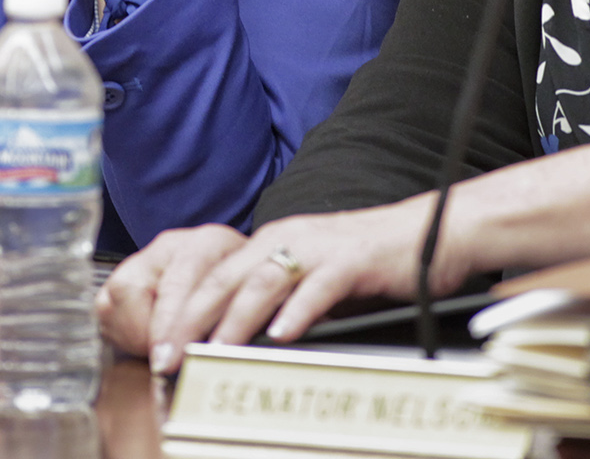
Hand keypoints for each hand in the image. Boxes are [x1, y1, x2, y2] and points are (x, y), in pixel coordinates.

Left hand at [97, 197, 458, 373]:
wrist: (432, 233)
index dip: (180, 313)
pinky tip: (281, 335)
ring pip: (263, 281)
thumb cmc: (369, 263)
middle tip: (166, 356)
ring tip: (213, 350)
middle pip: (225, 279)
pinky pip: (318, 286)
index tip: (158, 348)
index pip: (212, 278)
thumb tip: (238, 343)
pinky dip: (297, 311)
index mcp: (271, 242)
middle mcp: (287, 238)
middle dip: (190, 320)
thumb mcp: (311, 280)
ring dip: (233, 320)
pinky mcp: (352, 261)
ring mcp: (318, 248)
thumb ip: (275, 302)